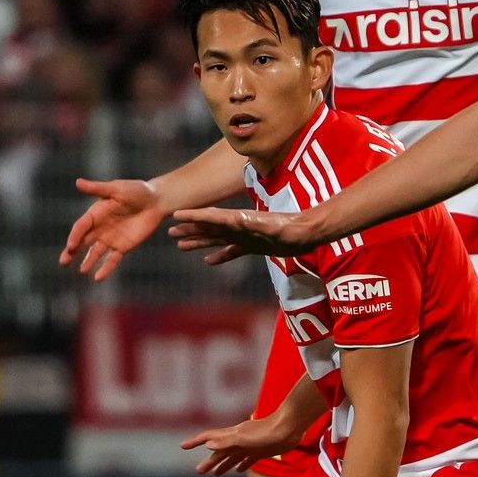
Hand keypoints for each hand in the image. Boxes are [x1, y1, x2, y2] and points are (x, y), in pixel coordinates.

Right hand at [61, 178, 163, 280]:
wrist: (156, 202)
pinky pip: (112, 260)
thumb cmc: (136, 191)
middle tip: (63, 261)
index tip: (71, 246)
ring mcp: (110, 239)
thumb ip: (98, 189)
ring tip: (82, 270)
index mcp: (95, 214)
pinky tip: (98, 278)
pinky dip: (105, 269)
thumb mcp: (116, 188)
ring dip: (88, 262)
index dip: (75, 236)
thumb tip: (77, 182)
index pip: (81, 226)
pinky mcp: (123, 247)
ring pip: (95, 253)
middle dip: (72, 252)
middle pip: (83, 242)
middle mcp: (99, 228)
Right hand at [169, 205, 317, 263]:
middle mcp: (239, 227)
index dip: (194, 216)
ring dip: (199, 241)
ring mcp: (245, 237)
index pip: (212, 217)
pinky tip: (208, 262)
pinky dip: (219, 256)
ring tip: (180, 245)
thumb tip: (236, 219)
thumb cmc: (292, 229)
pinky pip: (231, 252)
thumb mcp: (273, 227)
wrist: (307, 233)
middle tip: (169, 231)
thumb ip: (255, 224)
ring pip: (216, 239)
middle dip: (190, 229)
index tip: (176, 214)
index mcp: (240, 220)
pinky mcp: (253, 247)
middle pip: (209, 228)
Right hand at [181, 414, 302, 475]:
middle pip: (220, 451)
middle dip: (209, 460)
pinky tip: (240, 470)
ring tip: (215, 474)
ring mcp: (250, 445)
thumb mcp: (245, 438)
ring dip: (223, 464)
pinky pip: (248, 459)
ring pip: (232, 456)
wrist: (291, 427)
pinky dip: (242, 465)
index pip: (209, 438)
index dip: (195, 442)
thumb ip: (227, 441)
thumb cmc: (268, 432)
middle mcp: (239, 439)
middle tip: (199, 471)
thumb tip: (208, 445)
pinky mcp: (262, 450)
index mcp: (232, 435)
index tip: (183, 446)